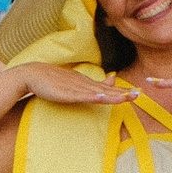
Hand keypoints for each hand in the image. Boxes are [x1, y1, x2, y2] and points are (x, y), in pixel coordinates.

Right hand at [10, 62, 137, 105]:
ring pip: (96, 93)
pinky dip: (91, 96)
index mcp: (86, 82)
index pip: (108, 88)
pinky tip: (101, 98)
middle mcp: (83, 84)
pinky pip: (80, 96)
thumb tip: (109, 79)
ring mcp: (75, 88)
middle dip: (122, 93)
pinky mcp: (65, 93)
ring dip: (111, 95)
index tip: (137, 94)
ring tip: (126, 98)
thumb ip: (89, 84)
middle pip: (106, 90)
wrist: (32, 74)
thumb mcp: (73, 82)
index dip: (122, 91)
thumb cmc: (51, 80)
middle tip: (139, 95)